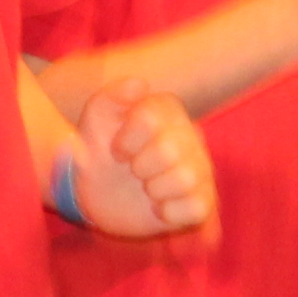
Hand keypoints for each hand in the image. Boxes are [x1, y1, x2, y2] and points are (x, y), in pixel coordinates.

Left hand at [62, 82, 211, 239]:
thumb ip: (113, 96)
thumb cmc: (99, 149)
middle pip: (168, 151)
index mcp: (168, 111)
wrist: (95, 192)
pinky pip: (195, 208)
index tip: (117, 150)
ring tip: (147, 188)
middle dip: (140, 166)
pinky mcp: (202, 203)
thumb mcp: (96, 119)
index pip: (151, 120)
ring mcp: (200, 170)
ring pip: (184, 179)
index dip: (127, 140)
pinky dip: (169, 212)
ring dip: (154, 189)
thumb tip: (139, 84)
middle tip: (133, 171)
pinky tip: (159, 207)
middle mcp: (191, 137)